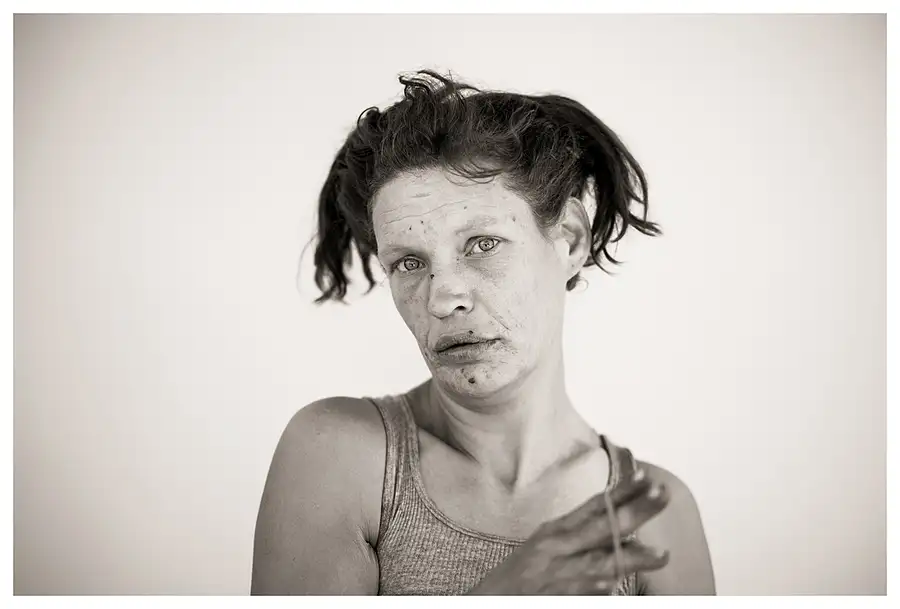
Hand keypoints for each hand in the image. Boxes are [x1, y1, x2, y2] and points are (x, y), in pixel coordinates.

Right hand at [467, 470, 670, 594]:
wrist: (486, 602)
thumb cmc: (518, 577)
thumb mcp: (545, 546)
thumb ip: (579, 536)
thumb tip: (620, 530)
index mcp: (555, 530)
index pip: (594, 506)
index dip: (622, 492)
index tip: (647, 477)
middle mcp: (555, 546)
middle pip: (602, 525)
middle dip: (635, 510)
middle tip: (662, 494)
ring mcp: (555, 573)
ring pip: (598, 562)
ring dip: (629, 557)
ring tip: (660, 555)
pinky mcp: (552, 597)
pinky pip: (577, 592)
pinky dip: (592, 588)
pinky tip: (611, 586)